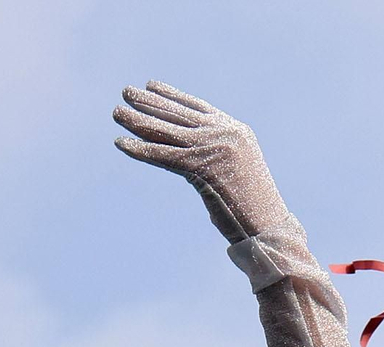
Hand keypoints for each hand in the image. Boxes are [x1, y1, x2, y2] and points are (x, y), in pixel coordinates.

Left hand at [113, 81, 291, 244]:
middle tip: (127, 92)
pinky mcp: (200, 166)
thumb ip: (216, 156)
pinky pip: (163, 155)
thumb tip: (193, 160)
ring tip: (116, 112)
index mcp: (235, 129)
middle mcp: (224, 132)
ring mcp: (212, 147)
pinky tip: (120, 143)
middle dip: (150, 102)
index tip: (151, 85)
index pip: (196, 106)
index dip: (171, 95)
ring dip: (138, 120)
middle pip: (178, 113)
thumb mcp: (235, 170)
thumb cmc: (253, 206)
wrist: (267, 223)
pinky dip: (139, 149)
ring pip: (167, 130)